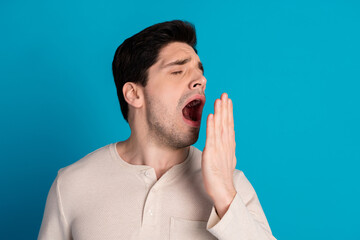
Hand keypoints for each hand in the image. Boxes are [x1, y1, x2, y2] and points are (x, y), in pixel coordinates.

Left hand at [202, 93, 236, 217]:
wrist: (223, 190)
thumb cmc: (222, 177)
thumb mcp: (226, 159)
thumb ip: (226, 148)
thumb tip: (228, 139)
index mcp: (229, 145)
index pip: (229, 125)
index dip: (228, 112)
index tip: (227, 101)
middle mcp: (226, 144)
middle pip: (226, 123)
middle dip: (225, 108)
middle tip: (225, 94)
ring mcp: (219, 148)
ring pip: (220, 127)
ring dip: (220, 113)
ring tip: (219, 100)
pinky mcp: (212, 153)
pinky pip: (212, 136)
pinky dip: (212, 125)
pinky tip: (211, 116)